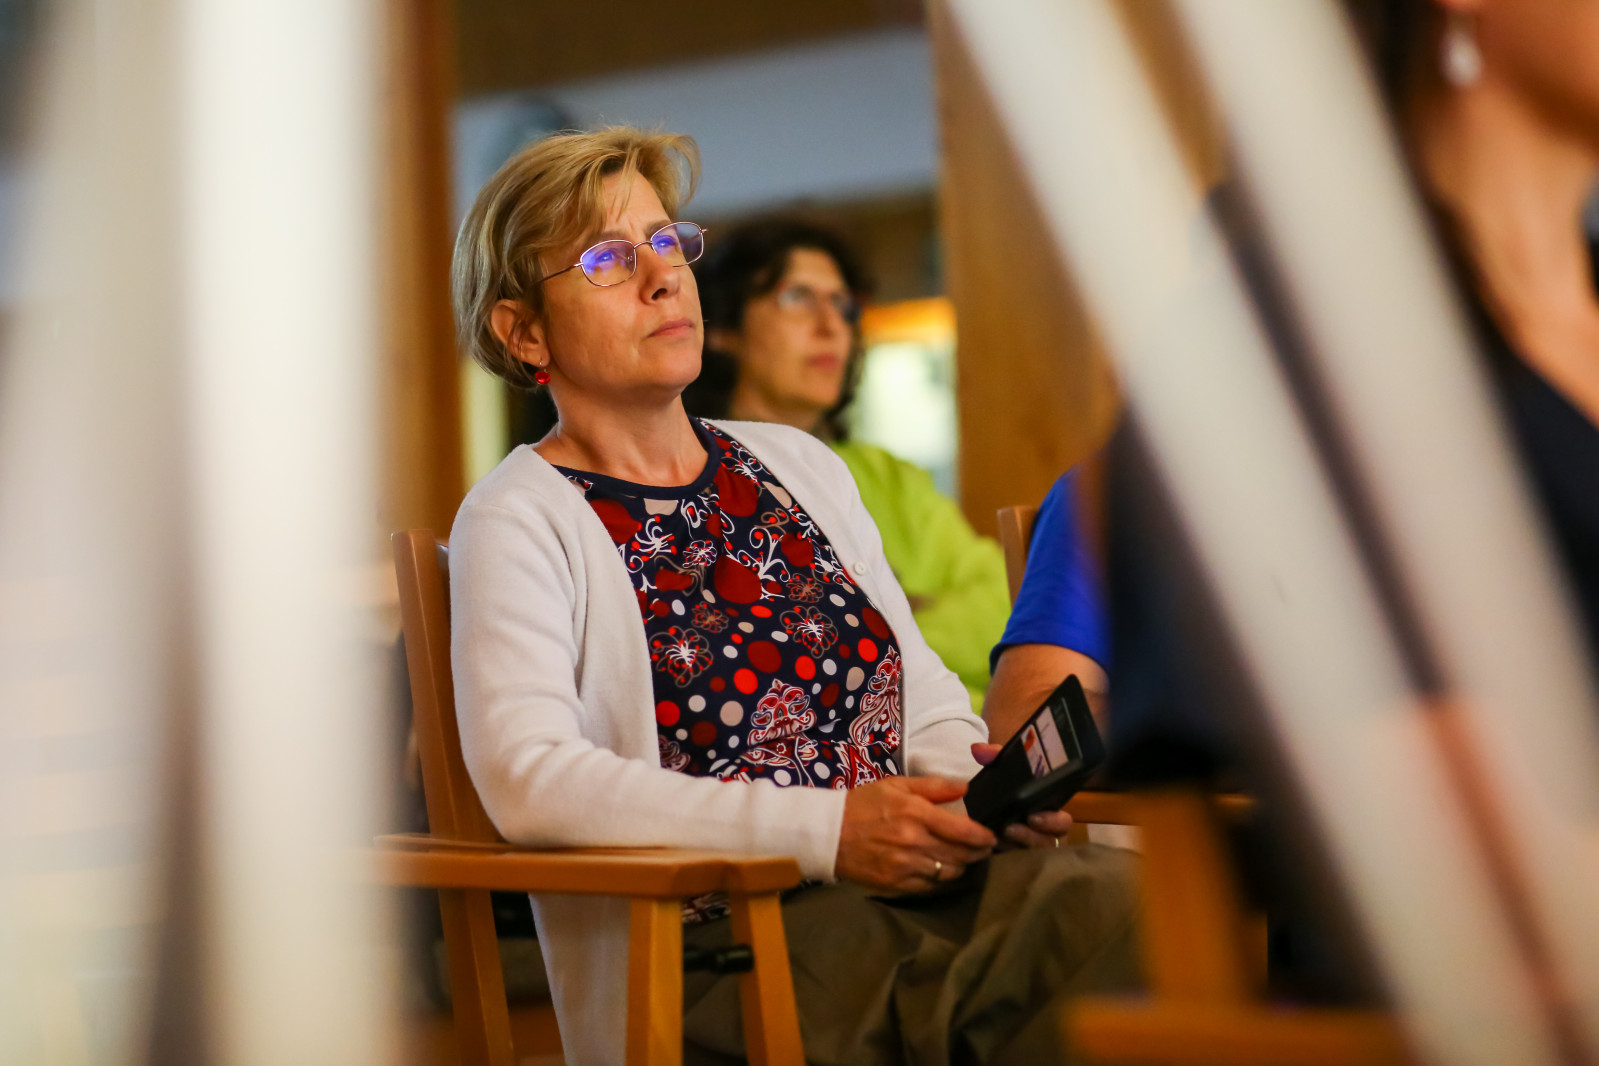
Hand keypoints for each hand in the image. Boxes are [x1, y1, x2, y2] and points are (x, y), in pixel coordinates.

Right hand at [836, 776, 996, 892]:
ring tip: (964, 860)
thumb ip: (934, 787)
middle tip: (984, 849)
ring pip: (948, 873)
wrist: (828, 833)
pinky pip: (930, 886)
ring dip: (961, 867)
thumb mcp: (896, 785)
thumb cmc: (863, 804)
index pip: (964, 831)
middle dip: (978, 853)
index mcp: (916, 814)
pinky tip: (941, 871)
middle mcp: (915, 842)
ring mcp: (905, 867)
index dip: (983, 836)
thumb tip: (965, 787)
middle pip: (961, 855)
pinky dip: (940, 879)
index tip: (991, 837)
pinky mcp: (896, 885)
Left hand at [970, 742, 1075, 849]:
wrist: (978, 813)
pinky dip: (1008, 854)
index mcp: (1046, 811)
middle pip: (1052, 842)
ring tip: (1001, 836)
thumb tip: (979, 750)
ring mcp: (1030, 848)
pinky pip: (1018, 863)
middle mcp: (1043, 832)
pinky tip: (994, 848)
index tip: (1033, 816)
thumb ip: (994, 757)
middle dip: (1035, 836)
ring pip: (1036, 855)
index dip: (1053, 821)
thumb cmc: (1002, 789)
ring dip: (1019, 845)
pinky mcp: (1015, 859)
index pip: (1062, 821)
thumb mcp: (1001, 770)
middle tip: (1012, 828)